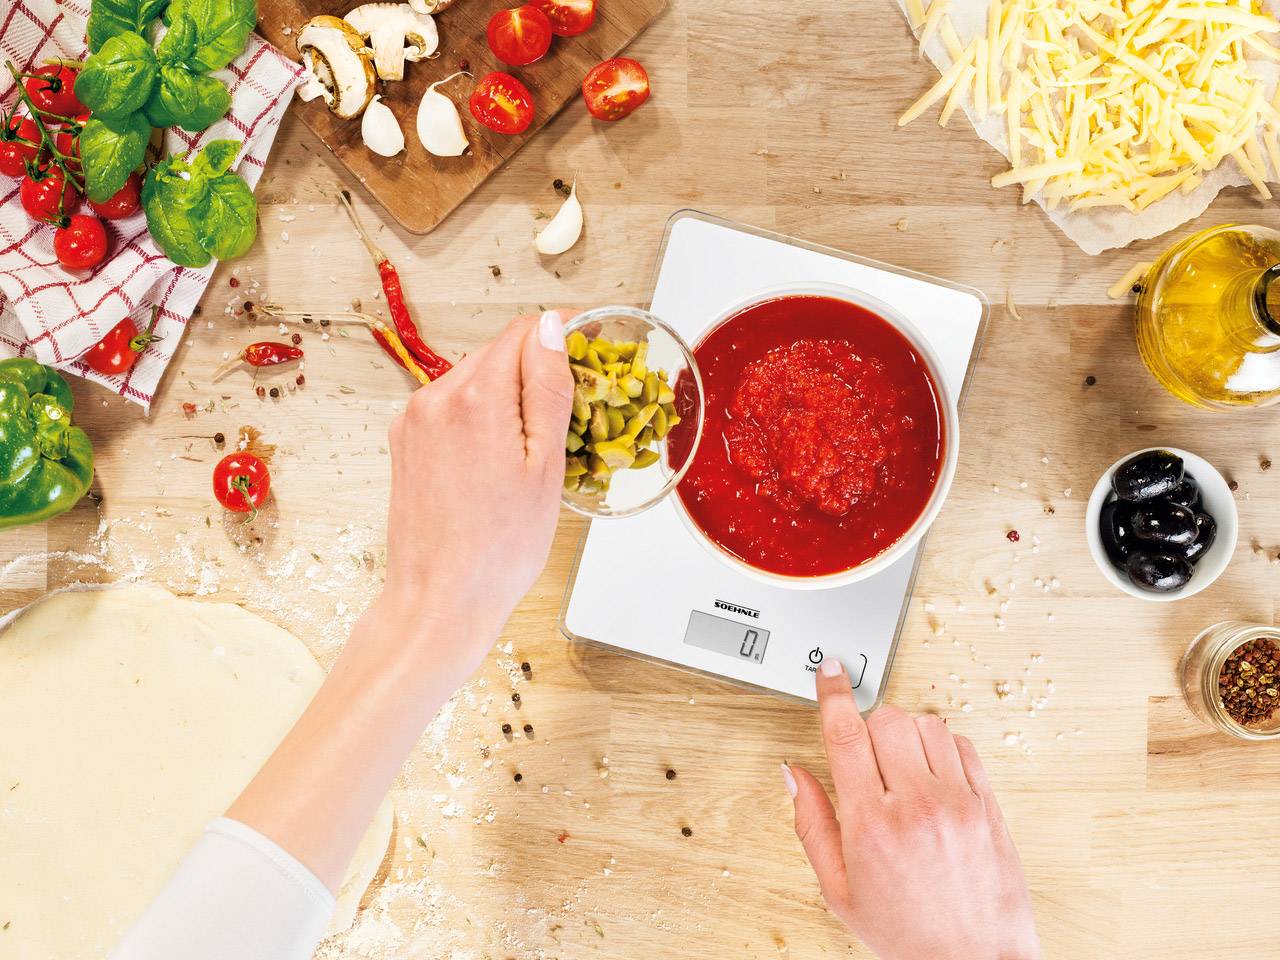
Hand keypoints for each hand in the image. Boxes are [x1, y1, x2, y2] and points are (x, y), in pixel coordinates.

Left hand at [375, 311, 572, 688]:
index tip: (586, 350)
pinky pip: (450, 408)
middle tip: (569, 411)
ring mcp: (413, 420)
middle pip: (496, 353)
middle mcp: (434, 398)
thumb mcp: (545, 465)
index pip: (522, 332)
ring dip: (507, 396)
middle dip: (534, 370)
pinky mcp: (404, 442)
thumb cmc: (498, 549)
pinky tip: (499, 459)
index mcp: (475, 398)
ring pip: (473, 380)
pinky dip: (480, 418)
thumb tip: (552, 329)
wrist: (439, 600)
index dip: (560, 335)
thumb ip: (548, 387)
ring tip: (533, 446)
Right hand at [784, 659, 1040, 959]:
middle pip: (887, 719)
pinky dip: (944, 747)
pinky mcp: (988, 806)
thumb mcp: (838, 890)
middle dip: (870, 723)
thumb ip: (811, 824)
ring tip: (901, 765)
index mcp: (871, 824)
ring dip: (908, 733)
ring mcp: (957, 803)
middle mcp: (916, 805)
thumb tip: (795, 774)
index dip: (833, 693)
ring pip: (928, 724)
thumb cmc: (907, 934)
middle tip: (867, 750)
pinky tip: (933, 773)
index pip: (846, 734)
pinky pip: (965, 746)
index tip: (830, 670)